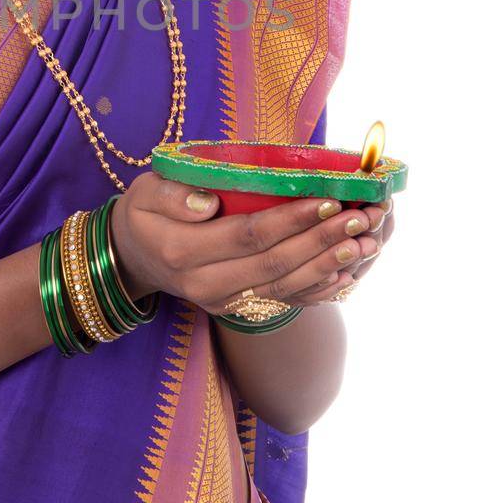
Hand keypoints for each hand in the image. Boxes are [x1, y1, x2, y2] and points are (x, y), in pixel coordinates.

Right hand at [109, 171, 396, 311]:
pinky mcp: (241, 309)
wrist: (136, 258)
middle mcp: (207, 285)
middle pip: (276, 264)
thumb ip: (171, 195)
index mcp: (184, 252)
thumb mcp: (143, 193)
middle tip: (359, 217)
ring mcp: (226, 303)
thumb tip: (206, 202)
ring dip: (330, 265)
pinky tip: (350, 269)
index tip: (327, 199)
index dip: (291, 219)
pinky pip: (287, 301)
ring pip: (287, 287)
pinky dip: (321, 287)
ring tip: (365, 241)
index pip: (248, 235)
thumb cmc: (145, 214)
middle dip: (322, 240)